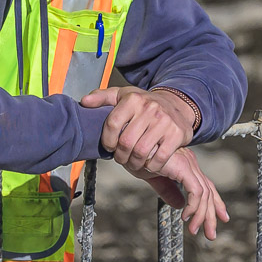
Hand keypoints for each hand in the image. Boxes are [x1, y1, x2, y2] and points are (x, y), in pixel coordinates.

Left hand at [82, 86, 198, 176]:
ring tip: (132, 162)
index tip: (109, 147)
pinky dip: (151, 165)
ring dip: (134, 163)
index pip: (112, 124)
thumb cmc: (144, 103)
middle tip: (121, 158)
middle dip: (120, 156)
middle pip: (126, 142)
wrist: (177, 104)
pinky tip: (148, 163)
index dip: (107, 141)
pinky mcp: (177, 134)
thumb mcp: (123, 95)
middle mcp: (150, 108)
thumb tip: (84, 102)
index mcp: (133, 99)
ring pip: (141, 151)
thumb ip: (102, 97)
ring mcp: (165, 122)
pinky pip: (160, 157)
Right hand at [127, 148, 229, 240]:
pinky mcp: (183, 167)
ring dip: (201, 215)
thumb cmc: (138, 158)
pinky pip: (196, 191)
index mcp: (186, 166)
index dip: (215, 204)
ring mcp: (188, 164)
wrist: (129, 146)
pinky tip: (185, 217)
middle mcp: (190, 164)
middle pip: (209, 192)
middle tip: (211, 234)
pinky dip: (193, 206)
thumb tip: (179, 206)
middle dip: (211, 215)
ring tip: (194, 230)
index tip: (220, 218)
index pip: (206, 187)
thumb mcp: (154, 178)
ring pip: (204, 194)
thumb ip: (168, 191)